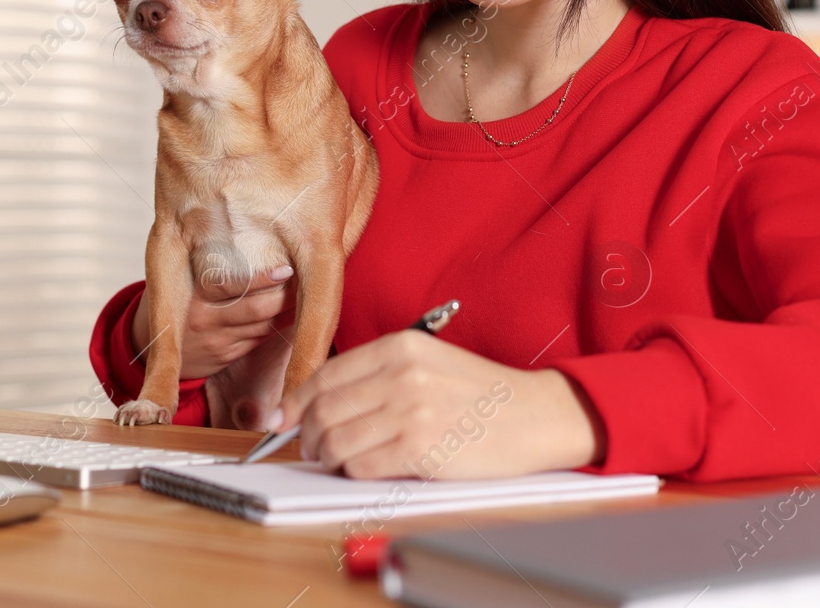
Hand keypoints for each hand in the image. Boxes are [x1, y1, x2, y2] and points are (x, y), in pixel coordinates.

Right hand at [129, 264, 295, 379]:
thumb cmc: (184, 289)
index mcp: (192, 290)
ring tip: (308, 292)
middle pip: (256, 309)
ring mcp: (215, 340)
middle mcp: (202, 317)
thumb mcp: (187, 269)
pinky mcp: (225, 355)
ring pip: (264, 326)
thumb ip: (216, 256)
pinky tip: (293, 311)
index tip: (288, 267)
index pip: (230, 285)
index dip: (263, 279)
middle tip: (307, 279)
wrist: (155, 339)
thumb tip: (265, 231)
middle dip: (286, 296)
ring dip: (289, 311)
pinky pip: (260, 339)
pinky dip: (280, 325)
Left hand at [267, 331, 606, 479]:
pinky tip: (367, 469)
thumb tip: (321, 403)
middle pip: (324, 409)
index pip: (326, 374)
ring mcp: (410, 411)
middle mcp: (402, 374)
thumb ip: (379, 375)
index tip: (283, 418)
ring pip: (336, 440)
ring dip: (329, 459)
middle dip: (309, 435)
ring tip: (340, 462)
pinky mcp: (420, 449)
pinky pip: (361, 466)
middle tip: (314, 449)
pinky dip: (354, 473)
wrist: (536, 416)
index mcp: (401, 346)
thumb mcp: (430, 362)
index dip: (296, 401)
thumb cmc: (484, 394)